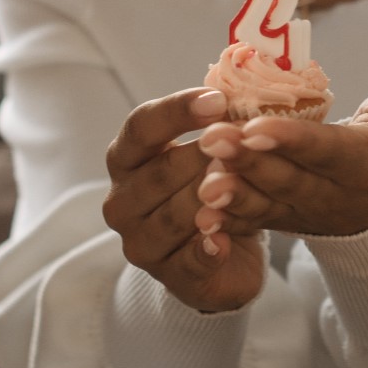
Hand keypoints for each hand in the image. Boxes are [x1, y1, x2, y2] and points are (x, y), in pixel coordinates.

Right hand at [103, 89, 265, 313]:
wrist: (222, 253)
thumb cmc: (209, 186)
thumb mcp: (209, 150)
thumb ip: (215, 125)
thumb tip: (240, 90)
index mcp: (126, 158)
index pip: (141, 126)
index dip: (178, 110)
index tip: (219, 100)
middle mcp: (121, 201)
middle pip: (162, 172)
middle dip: (207, 154)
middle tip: (246, 142)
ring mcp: (139, 242)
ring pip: (176, 215)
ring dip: (211, 198)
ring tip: (242, 183)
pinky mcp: (167, 277)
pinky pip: (188, 262)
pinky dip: (207, 250)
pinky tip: (224, 240)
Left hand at [194, 78, 367, 241]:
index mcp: (365, 167)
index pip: (327, 152)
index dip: (293, 140)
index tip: (257, 126)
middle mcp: (331, 196)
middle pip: (287, 179)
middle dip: (250, 161)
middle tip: (213, 139)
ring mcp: (302, 212)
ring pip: (265, 203)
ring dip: (233, 193)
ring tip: (202, 182)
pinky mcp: (280, 220)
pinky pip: (252, 222)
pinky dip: (227, 220)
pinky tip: (200, 213)